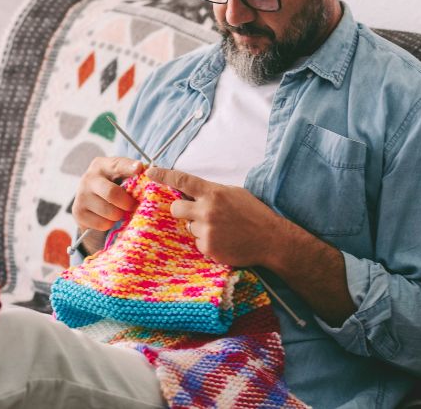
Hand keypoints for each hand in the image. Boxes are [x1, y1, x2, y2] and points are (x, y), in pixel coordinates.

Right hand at [72, 156, 144, 230]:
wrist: (89, 201)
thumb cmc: (112, 185)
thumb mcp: (121, 176)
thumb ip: (135, 174)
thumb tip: (153, 172)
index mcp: (102, 164)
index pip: (117, 165)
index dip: (129, 166)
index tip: (140, 168)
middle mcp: (88, 178)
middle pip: (112, 193)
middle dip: (127, 203)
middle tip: (133, 206)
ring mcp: (81, 195)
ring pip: (109, 212)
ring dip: (119, 215)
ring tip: (119, 211)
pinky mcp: (78, 212)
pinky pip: (102, 224)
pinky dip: (109, 224)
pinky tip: (107, 217)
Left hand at [146, 165, 356, 324]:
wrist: (270, 239)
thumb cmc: (253, 213)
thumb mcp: (233, 193)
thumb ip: (210, 191)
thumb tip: (190, 189)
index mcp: (213, 192)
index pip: (182, 180)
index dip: (163, 175)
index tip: (150, 172)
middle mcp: (207, 210)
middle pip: (176, 207)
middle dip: (181, 209)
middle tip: (195, 213)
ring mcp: (206, 230)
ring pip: (187, 227)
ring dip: (198, 228)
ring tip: (220, 229)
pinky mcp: (208, 248)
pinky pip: (197, 243)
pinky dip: (206, 242)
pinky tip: (223, 240)